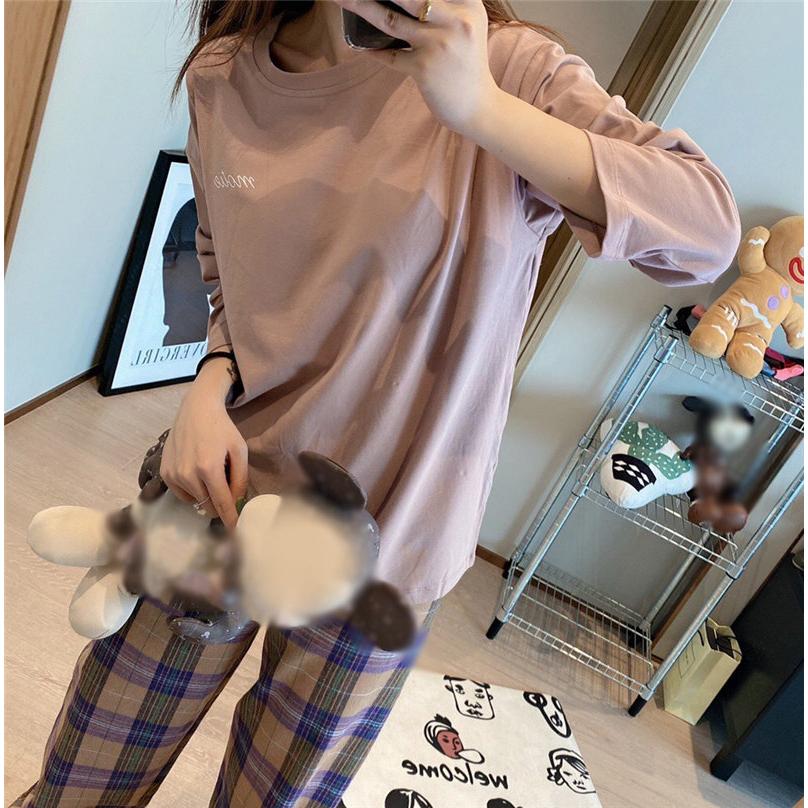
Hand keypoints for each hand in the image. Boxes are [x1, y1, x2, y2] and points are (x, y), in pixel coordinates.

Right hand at [160, 359, 247, 528]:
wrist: (196, 410)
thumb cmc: (222, 429)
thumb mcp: (239, 451)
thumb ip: (240, 479)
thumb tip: (237, 503)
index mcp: (209, 469)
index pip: (222, 504)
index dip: (231, 519)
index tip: (237, 531)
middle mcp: (188, 474)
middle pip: (208, 506)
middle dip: (221, 505)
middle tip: (228, 493)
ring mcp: (173, 475)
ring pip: (195, 501)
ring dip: (206, 495)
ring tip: (211, 474)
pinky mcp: (164, 473)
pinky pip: (182, 494)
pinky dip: (193, 491)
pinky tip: (198, 474)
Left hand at [335, 0, 497, 134]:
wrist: (478, 107)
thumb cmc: (468, 65)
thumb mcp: (468, 26)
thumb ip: (446, 6)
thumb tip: (403, 1)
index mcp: (467, 5)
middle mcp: (455, 20)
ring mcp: (437, 45)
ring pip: (390, 20)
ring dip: (361, 6)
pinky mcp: (423, 69)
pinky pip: (390, 56)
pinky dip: (375, 52)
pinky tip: (362, 47)